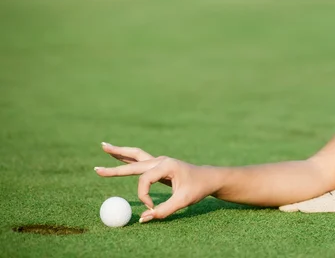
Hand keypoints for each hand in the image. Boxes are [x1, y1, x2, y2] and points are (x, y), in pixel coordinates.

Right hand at [95, 143, 220, 222]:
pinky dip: (126, 157)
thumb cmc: (198, 188)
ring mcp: (159, 161)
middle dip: (115, 165)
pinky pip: (139, 160)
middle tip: (96, 170)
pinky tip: (117, 154)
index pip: (145, 181)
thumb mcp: (183, 201)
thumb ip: (163, 211)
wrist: (209, 178)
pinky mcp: (158, 165)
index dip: (144, 196)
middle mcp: (161, 160)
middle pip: (134, 161)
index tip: (151, 208)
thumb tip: (143, 219)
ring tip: (104, 146)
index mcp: (166, 165)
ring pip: (135, 155)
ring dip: (119, 152)